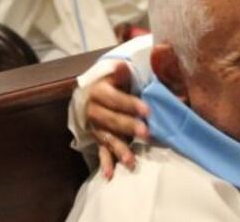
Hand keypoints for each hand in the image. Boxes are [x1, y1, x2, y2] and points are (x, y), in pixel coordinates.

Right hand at [86, 63, 149, 178]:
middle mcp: (93, 109)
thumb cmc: (112, 84)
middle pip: (110, 119)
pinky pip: (100, 151)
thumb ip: (121, 73)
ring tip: (131, 161)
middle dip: (128, 127)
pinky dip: (105, 163)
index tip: (147, 110)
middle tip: (146, 133)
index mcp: (98, 91)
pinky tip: (109, 175)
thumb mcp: (116, 76)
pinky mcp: (97, 139)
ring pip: (106, 137)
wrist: (91, 94)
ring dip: (119, 149)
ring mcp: (94, 126)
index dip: (130, 104)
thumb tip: (123, 65)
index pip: (114, 98)